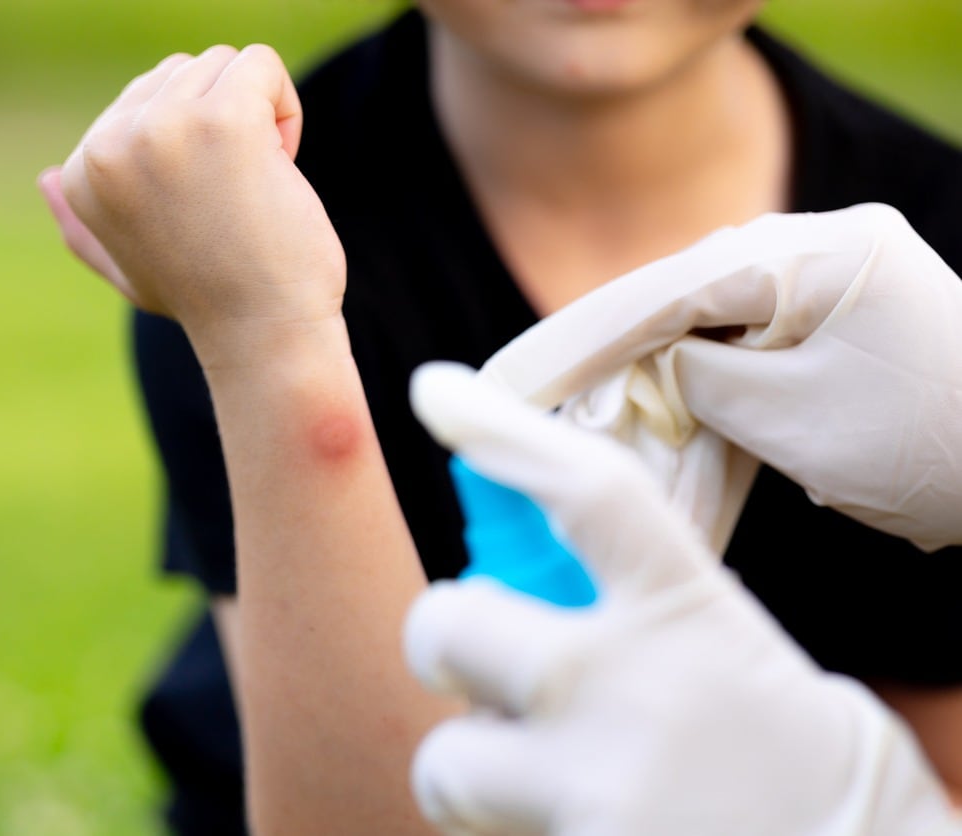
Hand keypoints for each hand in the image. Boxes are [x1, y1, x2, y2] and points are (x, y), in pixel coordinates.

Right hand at [46, 45, 346, 366]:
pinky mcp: (222, 119)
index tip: (202, 210)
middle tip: (234, 201)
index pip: (147, 97)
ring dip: (258, 118)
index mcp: (81, 173)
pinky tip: (282, 166)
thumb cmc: (209, 304)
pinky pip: (262, 65)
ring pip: (225, 63)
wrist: (262, 335)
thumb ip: (85, 225)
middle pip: (185, 71)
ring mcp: (163, 128)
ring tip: (255, 186)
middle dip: (224, 122)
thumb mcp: (129, 269)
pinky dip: (286, 108)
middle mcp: (110, 145)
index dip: (194, 146)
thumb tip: (47, 178)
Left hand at [402, 361, 957, 835]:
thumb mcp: (736, 655)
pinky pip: (484, 834)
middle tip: (474, 659)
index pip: (584, 488)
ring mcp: (599, 786)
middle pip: (452, 623)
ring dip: (469, 762)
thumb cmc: (804, 768)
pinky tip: (573, 824)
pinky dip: (509, 827)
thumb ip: (644, 619)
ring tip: (527, 773)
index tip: (435, 392)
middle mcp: (629, 689)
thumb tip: (542, 600)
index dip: (500, 431)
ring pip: (446, 760)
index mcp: (688, 612)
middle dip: (442, 636)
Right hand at [479, 203, 961, 551]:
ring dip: (642, 373)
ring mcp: (825, 281)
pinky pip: (740, 343)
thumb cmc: (930, 451)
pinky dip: (694, 383)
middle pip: (674, 298)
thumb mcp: (787, 418)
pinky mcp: (828, 322)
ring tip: (565, 413)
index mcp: (816, 252)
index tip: (506, 381)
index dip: (574, 340)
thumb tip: (640, 370)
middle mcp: (818, 246)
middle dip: (598, 354)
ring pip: (701, 322)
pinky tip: (648, 412)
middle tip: (519, 398)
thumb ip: (695, 378)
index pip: (665, 291)